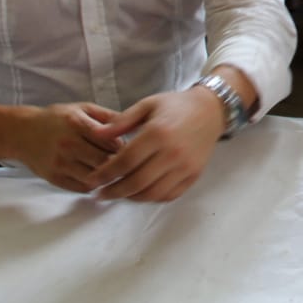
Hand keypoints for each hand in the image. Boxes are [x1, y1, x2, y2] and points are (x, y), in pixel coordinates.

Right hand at [17, 102, 123, 193]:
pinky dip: (94, 185)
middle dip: (118, 163)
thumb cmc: (57, 119)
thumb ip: (108, 116)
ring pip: (95, 177)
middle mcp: (67, 144)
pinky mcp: (54, 178)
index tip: (129, 147)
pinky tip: (97, 177)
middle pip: (105, 161)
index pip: (111, 141)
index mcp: (76, 123)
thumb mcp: (82, 108)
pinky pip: (82, 187)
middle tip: (125, 163)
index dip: (124, 146)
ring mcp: (60, 163)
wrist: (22, 133)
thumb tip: (134, 125)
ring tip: (112, 171)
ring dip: (107, 176)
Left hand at [86, 89, 223, 201]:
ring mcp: (185, 166)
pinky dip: (152, 198)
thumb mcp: (147, 104)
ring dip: (131, 198)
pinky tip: (141, 193)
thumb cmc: (176, 105)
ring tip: (119, 194)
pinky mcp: (194, 175)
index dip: (105, 174)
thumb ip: (121, 121)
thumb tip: (95, 134)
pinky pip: (169, 195)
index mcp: (158, 133)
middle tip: (100, 193)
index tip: (91, 180)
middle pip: (137, 182)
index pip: (125, 161)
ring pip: (152, 193)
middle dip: (114, 191)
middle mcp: (172, 153)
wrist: (210, 110)